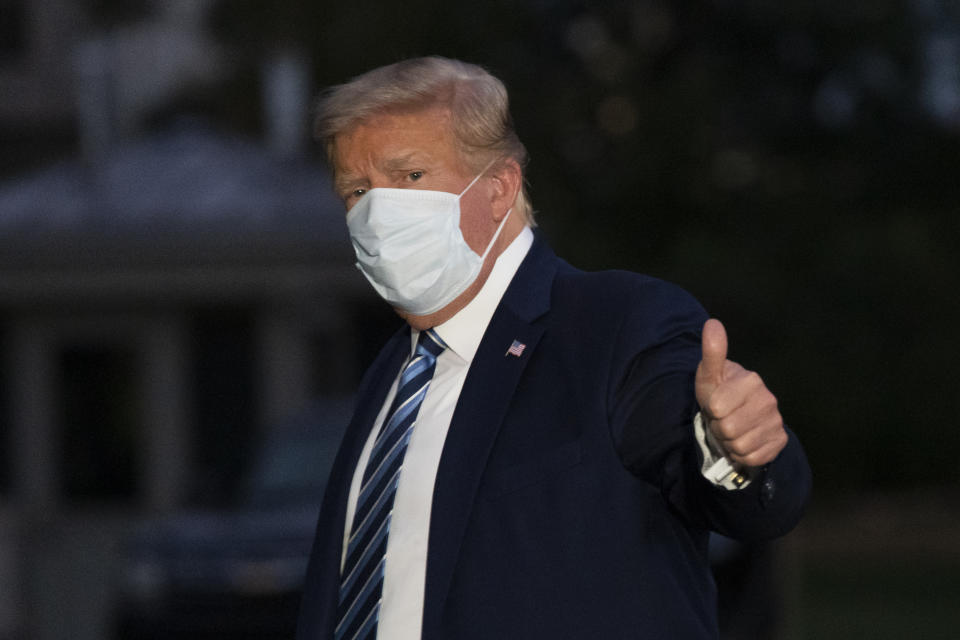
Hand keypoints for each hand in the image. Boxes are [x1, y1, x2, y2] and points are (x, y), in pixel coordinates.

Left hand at [695, 319, 786, 468]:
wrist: (737, 415)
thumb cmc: (718, 392)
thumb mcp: (709, 374)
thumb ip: (712, 351)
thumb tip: (712, 323)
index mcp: (752, 380)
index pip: (716, 408)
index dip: (710, 410)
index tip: (715, 404)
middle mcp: (769, 400)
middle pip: (728, 429)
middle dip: (719, 428)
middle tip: (722, 419)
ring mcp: (776, 421)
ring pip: (739, 446)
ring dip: (729, 442)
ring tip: (731, 430)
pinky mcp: (780, 441)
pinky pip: (752, 458)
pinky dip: (742, 455)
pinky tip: (743, 441)